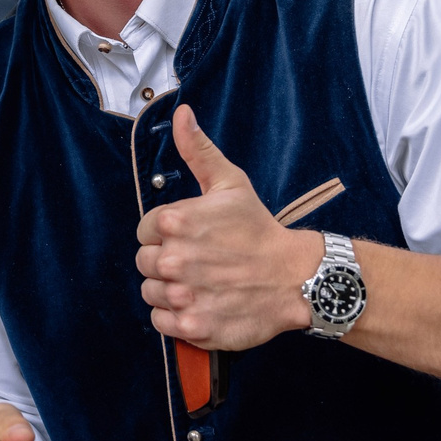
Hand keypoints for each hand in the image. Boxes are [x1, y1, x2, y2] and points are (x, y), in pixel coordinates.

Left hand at [134, 106, 321, 350]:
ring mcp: (183, 295)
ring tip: (202, 283)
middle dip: (167, 262)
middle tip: (200, 262)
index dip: (166, 235)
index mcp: (175, 221)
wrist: (296, 278)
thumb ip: (198, 150)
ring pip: (150, 293)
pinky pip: (161, 323)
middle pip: (144, 263)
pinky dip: (176, 318)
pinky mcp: (193, 327)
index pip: (144, 231)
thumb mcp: (230, 183)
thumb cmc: (259, 229)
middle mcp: (174, 259)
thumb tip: (182, 114)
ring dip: (170, 291)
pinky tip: (201, 304)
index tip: (192, 239)